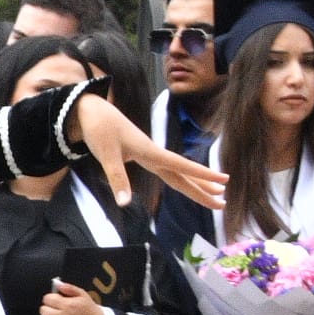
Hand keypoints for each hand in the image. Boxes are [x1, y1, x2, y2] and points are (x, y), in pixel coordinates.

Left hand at [37, 279, 110, 314]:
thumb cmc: (90, 310)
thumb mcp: (82, 295)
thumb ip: (69, 288)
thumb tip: (57, 284)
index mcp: (68, 305)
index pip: (47, 299)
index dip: (50, 298)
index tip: (54, 300)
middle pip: (43, 310)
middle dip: (48, 307)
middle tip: (54, 309)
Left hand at [74, 97, 227, 214]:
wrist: (90, 110)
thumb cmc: (99, 129)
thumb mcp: (106, 154)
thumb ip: (117, 178)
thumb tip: (124, 204)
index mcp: (151, 152)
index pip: (182, 166)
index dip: (203, 175)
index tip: (223, 181)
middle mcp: (155, 154)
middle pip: (184, 176)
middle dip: (204, 190)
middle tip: (222, 204)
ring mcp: (150, 155)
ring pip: (178, 174)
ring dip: (196, 186)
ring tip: (215, 195)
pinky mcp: (142, 155)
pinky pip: (168, 171)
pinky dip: (181, 179)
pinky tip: (188, 184)